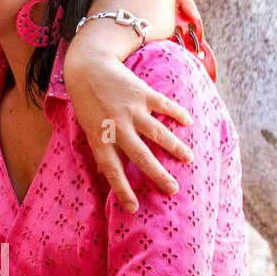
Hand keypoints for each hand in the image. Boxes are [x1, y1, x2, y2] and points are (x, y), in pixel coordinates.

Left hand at [63, 47, 192, 210]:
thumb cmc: (87, 103)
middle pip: (140, 156)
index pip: (112, 170)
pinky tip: (188, 122)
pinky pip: (164, 106)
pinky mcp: (142, 93)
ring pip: (158, 133)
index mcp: (99, 138)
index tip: (134, 208)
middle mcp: (116, 126)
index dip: (122, 190)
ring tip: (189, 159)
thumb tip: (105, 175)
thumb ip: (101, 149)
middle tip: (173, 189)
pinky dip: (178, 114)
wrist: (88, 67)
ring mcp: (130, 110)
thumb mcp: (88, 128)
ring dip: (175, 147)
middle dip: (158, 175)